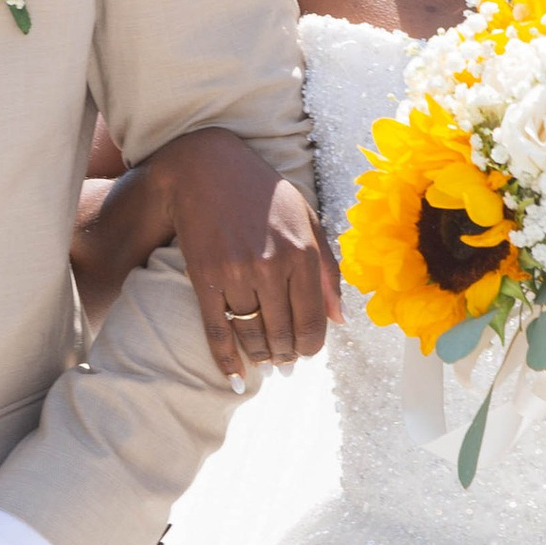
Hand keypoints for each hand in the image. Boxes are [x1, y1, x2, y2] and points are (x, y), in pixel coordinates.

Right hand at [149, 128, 337, 382]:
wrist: (206, 168)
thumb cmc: (264, 194)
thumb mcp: (308, 220)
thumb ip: (327, 270)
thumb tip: (340, 320)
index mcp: (303, 253)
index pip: (312, 321)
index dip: (311, 347)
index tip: (306, 353)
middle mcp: (272, 266)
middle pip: (283, 334)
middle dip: (286, 355)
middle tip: (284, 362)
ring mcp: (236, 273)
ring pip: (252, 335)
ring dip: (260, 356)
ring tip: (264, 361)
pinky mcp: (205, 277)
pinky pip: (217, 330)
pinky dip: (226, 359)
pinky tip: (235, 376)